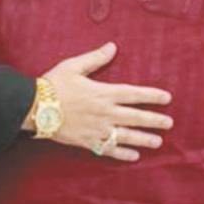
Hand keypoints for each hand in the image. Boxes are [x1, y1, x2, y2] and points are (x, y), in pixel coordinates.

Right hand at [38, 42, 172, 162]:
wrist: (34, 107)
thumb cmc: (53, 84)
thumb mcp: (74, 66)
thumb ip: (95, 58)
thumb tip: (112, 47)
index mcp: (103, 93)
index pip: (134, 94)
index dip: (152, 96)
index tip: (167, 98)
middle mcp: (105, 113)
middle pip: (135, 117)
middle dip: (154, 121)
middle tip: (169, 123)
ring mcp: (97, 129)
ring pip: (126, 136)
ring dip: (144, 139)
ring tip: (158, 142)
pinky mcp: (88, 141)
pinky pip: (109, 149)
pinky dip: (122, 153)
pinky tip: (133, 155)